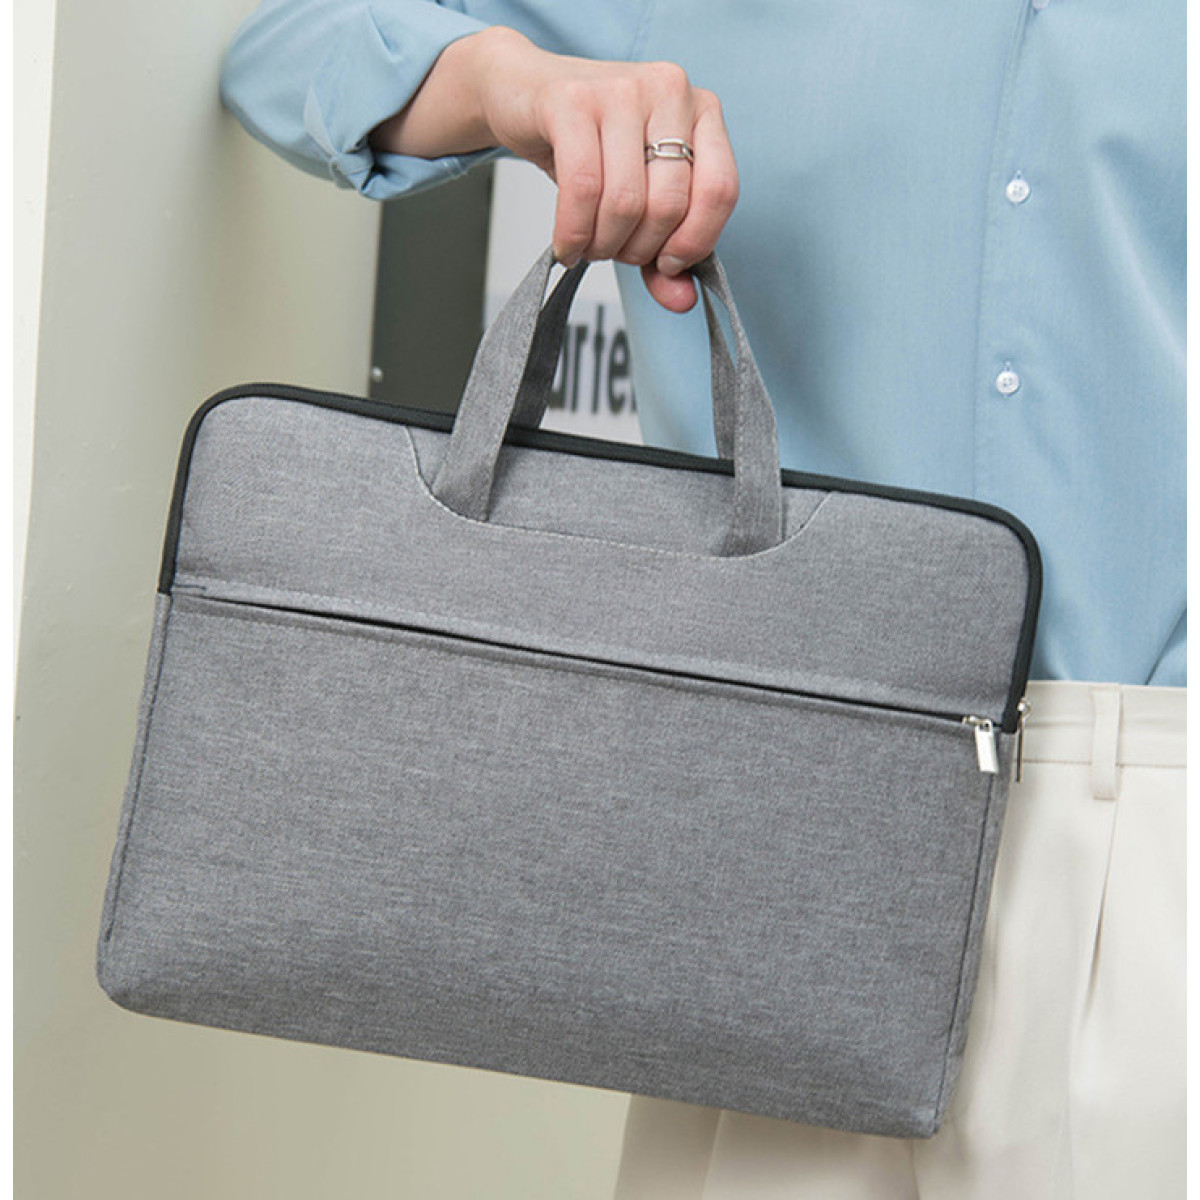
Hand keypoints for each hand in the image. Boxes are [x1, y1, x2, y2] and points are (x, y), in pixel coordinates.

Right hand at [371, 26, 738, 312]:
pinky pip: (582, 188)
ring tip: (587, 248)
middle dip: (637, 249)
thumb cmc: (591, 149)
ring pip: (625, 202)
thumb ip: (666, 255)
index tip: (665, 263)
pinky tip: (565, 246)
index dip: (694, 242)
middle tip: (614, 251)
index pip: (720, 191)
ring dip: (602, 245)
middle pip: (668, 205)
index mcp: (702, 111)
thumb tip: (683, 302)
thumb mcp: (639, 201)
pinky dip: (572, 233)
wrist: (525, 93)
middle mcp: (670, 89)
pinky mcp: (572, 100)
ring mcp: (622, 90)